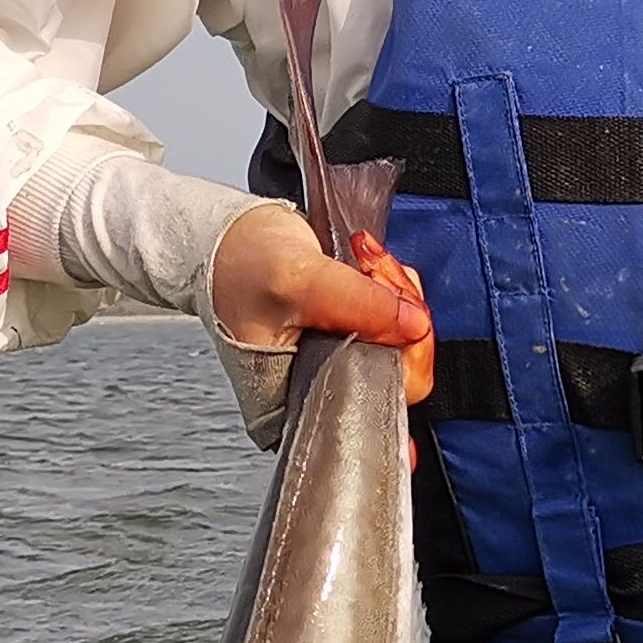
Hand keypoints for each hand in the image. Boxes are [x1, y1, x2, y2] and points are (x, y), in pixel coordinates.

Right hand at [208, 202, 435, 404]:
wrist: (228, 237)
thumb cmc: (239, 267)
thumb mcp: (298, 280)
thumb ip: (358, 305)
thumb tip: (414, 325)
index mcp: (301, 402)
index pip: (377, 405)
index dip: (403, 360)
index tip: (399, 314)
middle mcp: (325, 389)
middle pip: (402, 371)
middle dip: (402, 312)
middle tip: (376, 272)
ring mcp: (343, 361)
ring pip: (406, 340)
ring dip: (398, 292)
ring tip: (365, 263)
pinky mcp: (354, 334)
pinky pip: (399, 319)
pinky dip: (393, 286)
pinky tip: (369, 266)